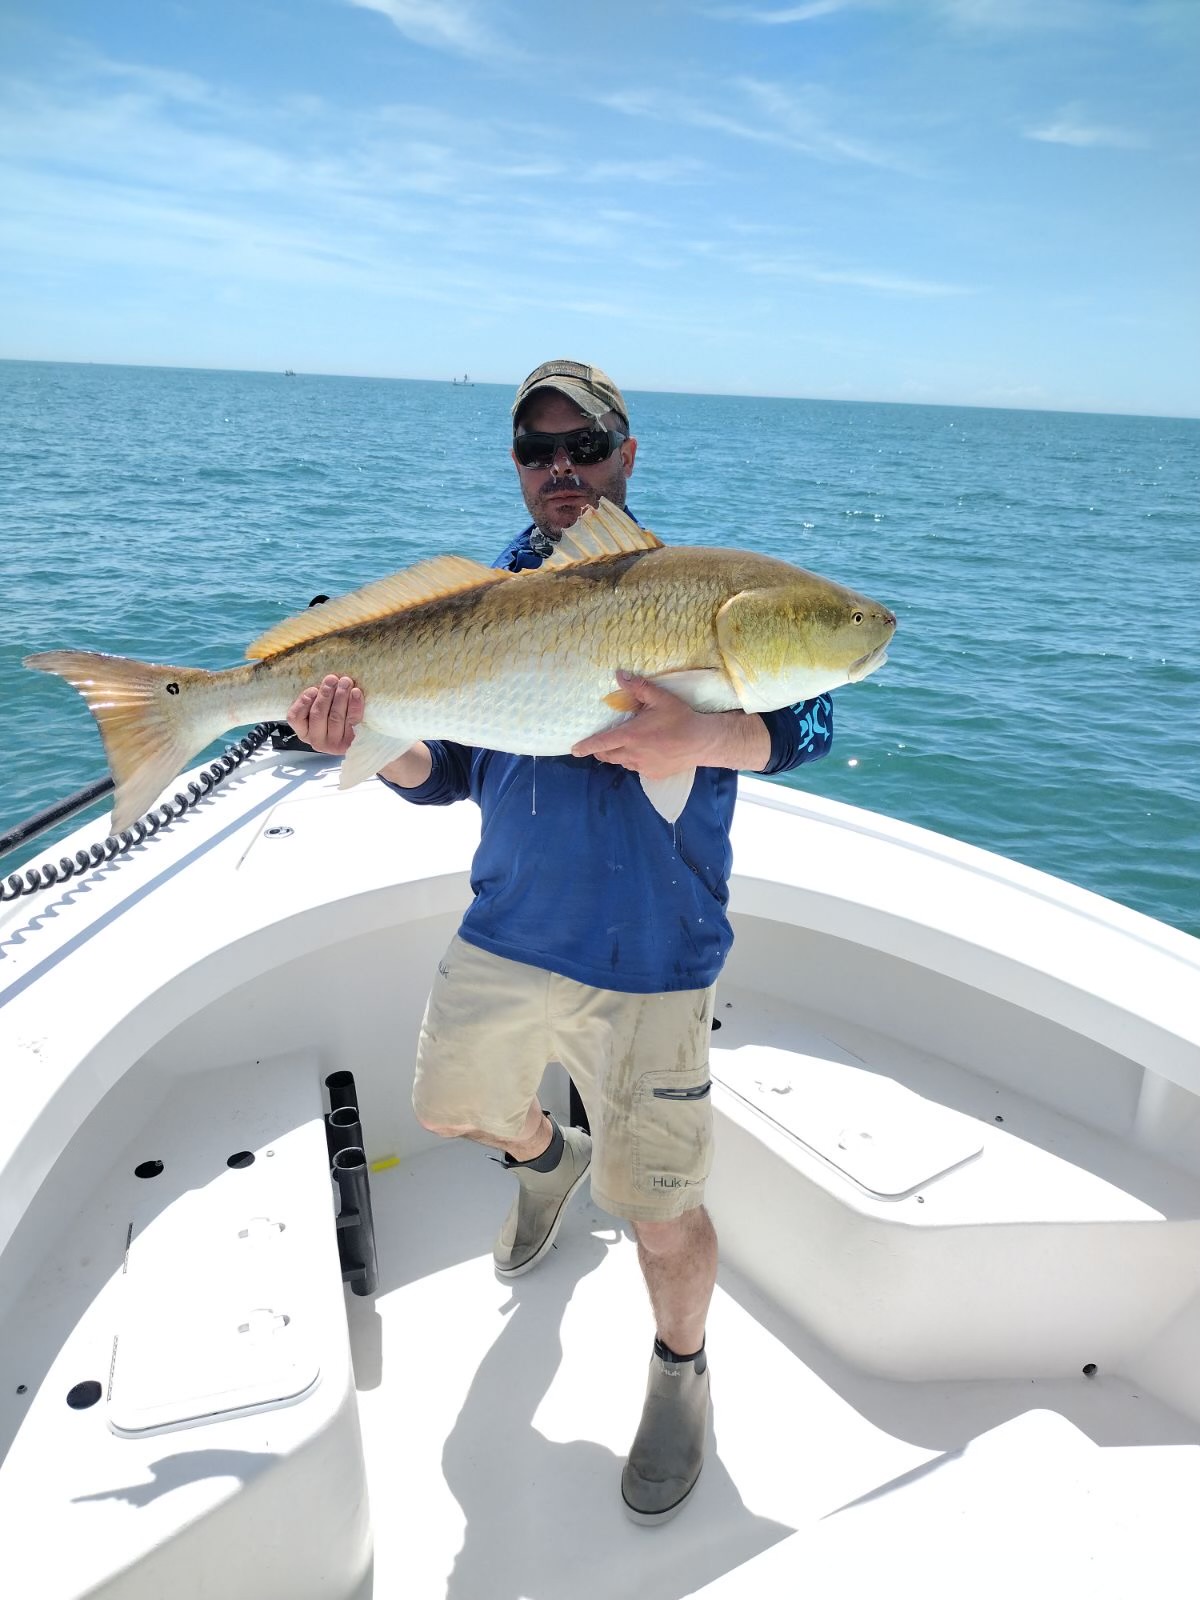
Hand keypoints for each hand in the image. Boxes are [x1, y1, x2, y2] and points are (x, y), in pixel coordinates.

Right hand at [287, 675, 363, 755]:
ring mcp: (333, 745)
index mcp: (304, 731)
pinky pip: (352, 720)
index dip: (303, 702)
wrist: (358, 735)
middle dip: (326, 694)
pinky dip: (354, 705)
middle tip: (332, 679)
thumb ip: (317, 697)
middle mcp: (316, 740)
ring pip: (335, 717)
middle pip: (318, 715)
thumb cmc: (333, 714)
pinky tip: (355, 693)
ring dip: (340, 697)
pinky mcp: (350, 742)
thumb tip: (325, 681)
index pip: (296, 717)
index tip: (313, 689)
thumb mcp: (320, 707)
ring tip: (345, 682)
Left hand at [572, 672, 726, 778]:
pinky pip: (637, 768)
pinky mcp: (653, 774)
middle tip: (604, 742)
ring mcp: (643, 767)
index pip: (601, 743)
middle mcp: (633, 754)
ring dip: (620, 754)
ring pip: (622, 762)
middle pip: (607, 755)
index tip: (574, 750)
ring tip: (630, 744)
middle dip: (601, 750)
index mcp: (631, 736)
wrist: (702, 742)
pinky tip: (648, 752)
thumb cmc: (680, 718)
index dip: (586, 746)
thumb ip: (638, 687)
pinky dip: (636, 761)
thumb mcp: (660, 698)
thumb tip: (619, 675)